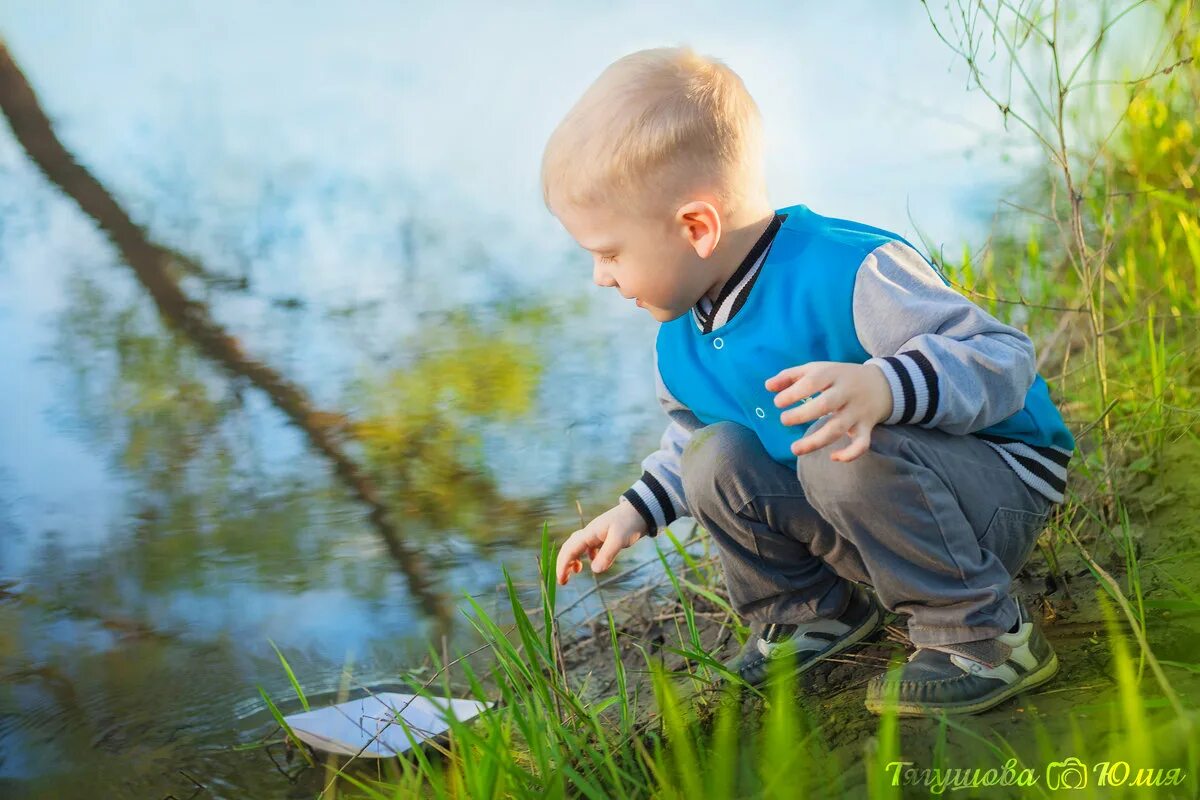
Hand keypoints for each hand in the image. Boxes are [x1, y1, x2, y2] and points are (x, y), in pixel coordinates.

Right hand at [555, 499, 648, 585]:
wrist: (641, 510)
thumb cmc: (630, 523)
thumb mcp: (619, 539)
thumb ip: (607, 554)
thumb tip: (594, 570)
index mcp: (589, 533)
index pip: (570, 550)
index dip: (563, 565)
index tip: (561, 581)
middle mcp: (590, 533)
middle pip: (570, 547)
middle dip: (564, 563)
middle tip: (563, 581)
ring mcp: (597, 534)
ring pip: (578, 546)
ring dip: (573, 559)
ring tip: (576, 572)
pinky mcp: (605, 536)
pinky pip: (590, 546)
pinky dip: (588, 555)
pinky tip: (594, 562)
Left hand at [766, 361, 892, 461]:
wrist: (881, 384)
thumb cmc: (839, 377)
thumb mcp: (817, 369)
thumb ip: (791, 376)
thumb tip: (767, 386)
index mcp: (833, 375)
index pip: (813, 381)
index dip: (794, 392)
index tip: (778, 403)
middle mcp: (846, 393)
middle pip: (826, 404)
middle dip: (803, 414)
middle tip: (784, 420)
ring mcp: (857, 412)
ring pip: (838, 428)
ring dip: (816, 441)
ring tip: (794, 449)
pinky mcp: (866, 427)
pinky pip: (862, 444)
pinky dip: (850, 453)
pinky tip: (834, 457)